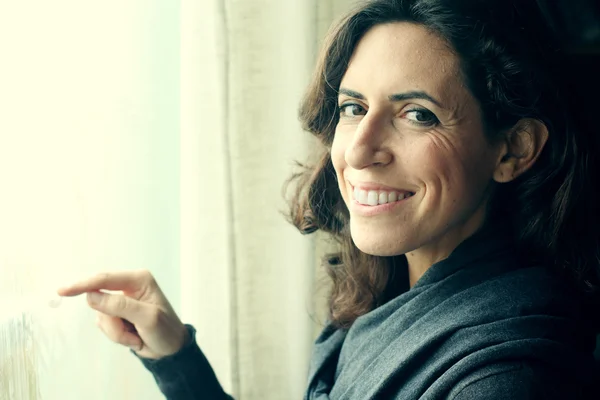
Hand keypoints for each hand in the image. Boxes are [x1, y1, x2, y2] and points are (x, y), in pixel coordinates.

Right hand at [57, 269, 188, 359]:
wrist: (171, 349)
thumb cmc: (165, 330)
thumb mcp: (146, 318)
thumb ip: (120, 306)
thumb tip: (91, 295)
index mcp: (139, 279)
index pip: (105, 279)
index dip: (83, 285)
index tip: (62, 291)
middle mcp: (128, 286)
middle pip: (100, 300)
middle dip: (113, 322)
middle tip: (128, 334)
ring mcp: (121, 301)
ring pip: (101, 316)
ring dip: (117, 332)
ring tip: (137, 336)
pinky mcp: (116, 315)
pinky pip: (104, 325)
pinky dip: (117, 336)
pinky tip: (134, 337)